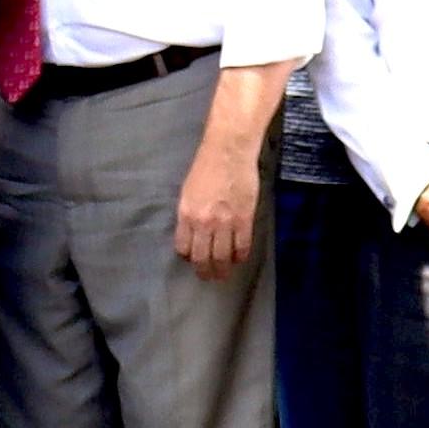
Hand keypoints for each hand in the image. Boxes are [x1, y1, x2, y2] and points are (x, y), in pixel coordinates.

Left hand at [172, 132, 262, 280]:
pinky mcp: (244, 220)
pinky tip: (239, 258)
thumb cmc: (207, 166)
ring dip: (223, 269)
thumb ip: (190, 214)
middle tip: (209, 276)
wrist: (229, 151)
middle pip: (202, 258)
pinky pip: (241, 247)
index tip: (193, 260)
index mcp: (186, 214)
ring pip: (222, 257)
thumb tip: (192, 232)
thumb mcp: (188, 191)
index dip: (189, 257)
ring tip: (224, 273)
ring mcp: (224, 223)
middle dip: (205, 271)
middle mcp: (203, 223)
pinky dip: (240, 256)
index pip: (184, 248)